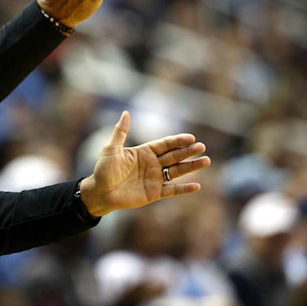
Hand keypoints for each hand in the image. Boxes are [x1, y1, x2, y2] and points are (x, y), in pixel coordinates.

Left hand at [80, 111, 210, 216]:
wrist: (100, 192)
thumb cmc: (103, 170)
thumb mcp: (111, 149)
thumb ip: (121, 132)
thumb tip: (126, 112)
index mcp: (144, 152)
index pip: (165, 144)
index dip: (177, 141)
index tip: (191, 137)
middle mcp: (152, 164)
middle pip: (174, 156)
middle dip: (188, 151)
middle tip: (202, 147)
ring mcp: (155, 178)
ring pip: (177, 171)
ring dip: (191, 166)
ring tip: (206, 161)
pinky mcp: (154, 193)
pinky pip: (172, 190)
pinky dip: (184, 189)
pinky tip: (197, 186)